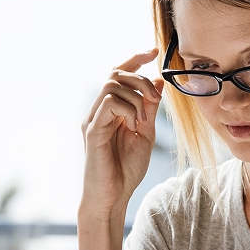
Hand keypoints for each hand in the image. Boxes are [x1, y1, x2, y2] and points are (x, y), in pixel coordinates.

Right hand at [79, 50, 164, 217]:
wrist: (112, 198)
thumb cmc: (125, 172)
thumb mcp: (145, 135)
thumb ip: (149, 109)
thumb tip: (157, 81)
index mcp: (110, 111)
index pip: (118, 74)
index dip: (135, 59)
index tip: (154, 51)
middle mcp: (97, 112)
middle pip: (114, 74)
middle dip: (139, 79)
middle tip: (154, 98)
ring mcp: (92, 120)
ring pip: (111, 85)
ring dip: (135, 96)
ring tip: (143, 119)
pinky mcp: (92, 130)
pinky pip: (109, 103)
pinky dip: (128, 109)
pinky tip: (135, 125)